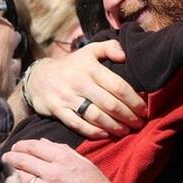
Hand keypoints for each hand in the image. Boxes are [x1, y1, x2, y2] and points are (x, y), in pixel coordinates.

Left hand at [3, 139, 116, 182]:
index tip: (15, 147)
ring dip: (11, 175)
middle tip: (4, 158)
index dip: (20, 145)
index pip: (33, 146)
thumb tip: (43, 143)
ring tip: (6, 173)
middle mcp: (54, 172)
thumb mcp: (83, 162)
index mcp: (63, 158)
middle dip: (9, 158)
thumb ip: (62, 150)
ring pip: (20, 179)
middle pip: (22, 161)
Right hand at [25, 41, 146, 138]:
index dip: (134, 100)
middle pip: (110, 104)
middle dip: (128, 116)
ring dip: (114, 126)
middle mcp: (80, 83)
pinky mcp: (58, 110)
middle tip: (139, 124)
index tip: (144, 110)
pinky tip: (106, 135)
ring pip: (96, 116)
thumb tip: (125, 55)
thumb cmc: (72, 66)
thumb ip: (109, 47)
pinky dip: (94, 132)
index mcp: (91, 68)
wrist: (38, 77)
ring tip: (126, 131)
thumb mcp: (89, 51)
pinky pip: (78, 124)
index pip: (118, 86)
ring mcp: (68, 98)